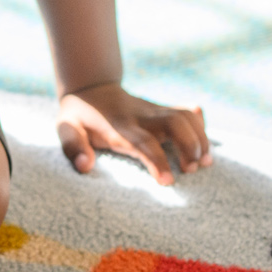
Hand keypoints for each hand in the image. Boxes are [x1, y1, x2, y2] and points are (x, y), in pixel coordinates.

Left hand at [58, 82, 210, 185]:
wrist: (90, 89)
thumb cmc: (79, 117)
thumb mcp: (67, 128)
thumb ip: (73, 147)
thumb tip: (85, 166)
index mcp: (118, 125)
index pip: (142, 141)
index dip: (157, 160)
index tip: (168, 182)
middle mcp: (141, 116)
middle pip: (174, 121)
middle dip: (190, 145)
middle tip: (192, 169)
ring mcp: (154, 110)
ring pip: (185, 116)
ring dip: (201, 138)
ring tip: (204, 163)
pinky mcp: (163, 110)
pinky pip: (188, 112)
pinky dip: (201, 126)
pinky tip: (204, 144)